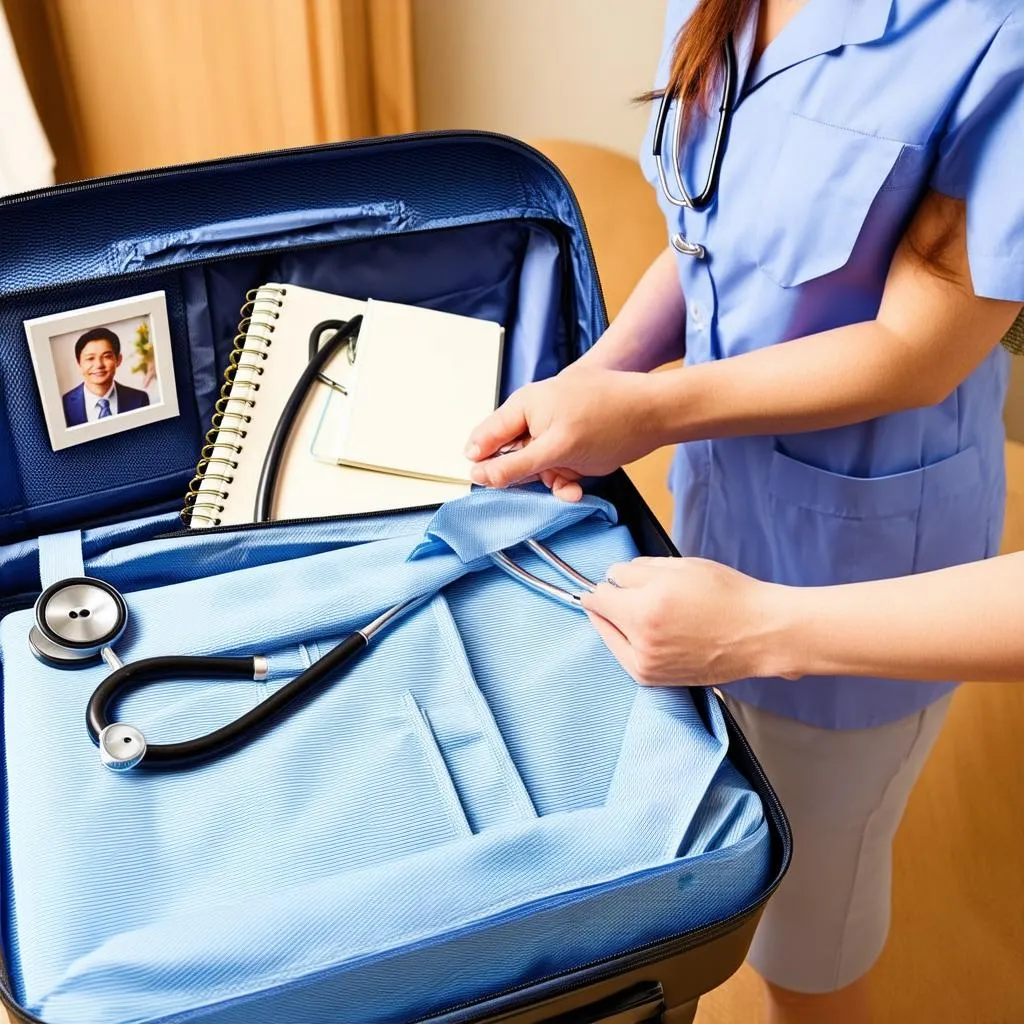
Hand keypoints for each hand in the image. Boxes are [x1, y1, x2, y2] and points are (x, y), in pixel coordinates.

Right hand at [464, 365, 660, 500]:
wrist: (654, 415)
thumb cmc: (609, 419)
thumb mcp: (555, 450)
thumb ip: (513, 465)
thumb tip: (478, 474)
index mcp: (523, 406)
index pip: (486, 438)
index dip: (484, 463)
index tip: (488, 487)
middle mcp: (535, 416)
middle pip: (511, 455)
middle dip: (527, 475)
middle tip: (540, 482)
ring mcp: (554, 429)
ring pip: (536, 466)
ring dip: (550, 480)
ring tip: (568, 482)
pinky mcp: (572, 442)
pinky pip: (556, 467)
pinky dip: (565, 479)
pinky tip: (577, 485)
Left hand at [580, 556, 797, 686]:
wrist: (758, 634)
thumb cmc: (727, 596)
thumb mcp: (679, 567)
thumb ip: (636, 570)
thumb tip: (613, 577)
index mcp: (645, 610)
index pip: (598, 595)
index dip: (608, 582)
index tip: (614, 581)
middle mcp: (641, 642)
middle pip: (601, 616)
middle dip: (612, 601)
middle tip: (636, 593)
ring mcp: (646, 666)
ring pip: (611, 636)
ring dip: (620, 623)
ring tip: (651, 612)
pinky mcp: (654, 679)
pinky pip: (625, 655)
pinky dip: (630, 641)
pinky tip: (653, 630)